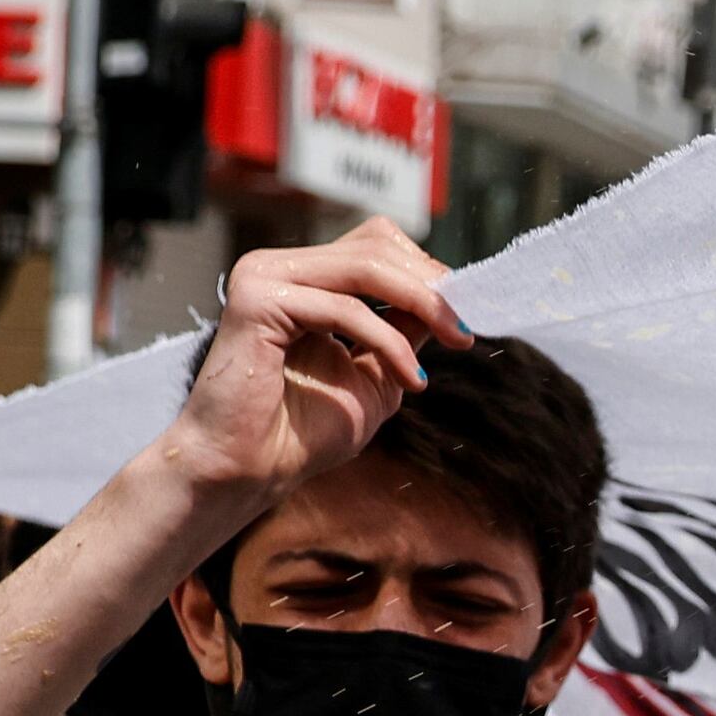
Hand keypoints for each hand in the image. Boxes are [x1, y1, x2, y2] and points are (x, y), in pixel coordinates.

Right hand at [143, 220, 470, 531]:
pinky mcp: (257, 300)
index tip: (465, 314)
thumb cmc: (301, 432)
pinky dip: (388, 341)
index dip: (426, 271)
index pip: (376, 244)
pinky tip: (410, 378)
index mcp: (304, 278)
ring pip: (366, 266)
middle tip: (464, 329)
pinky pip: (343, 308)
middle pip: (377, 246)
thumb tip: (448, 300)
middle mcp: (280, 268)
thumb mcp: (374, 373)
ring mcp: (264, 277)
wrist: (250, 471)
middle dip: (432, 286)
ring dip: (422, 304)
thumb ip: (405, 332)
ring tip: (454, 341)